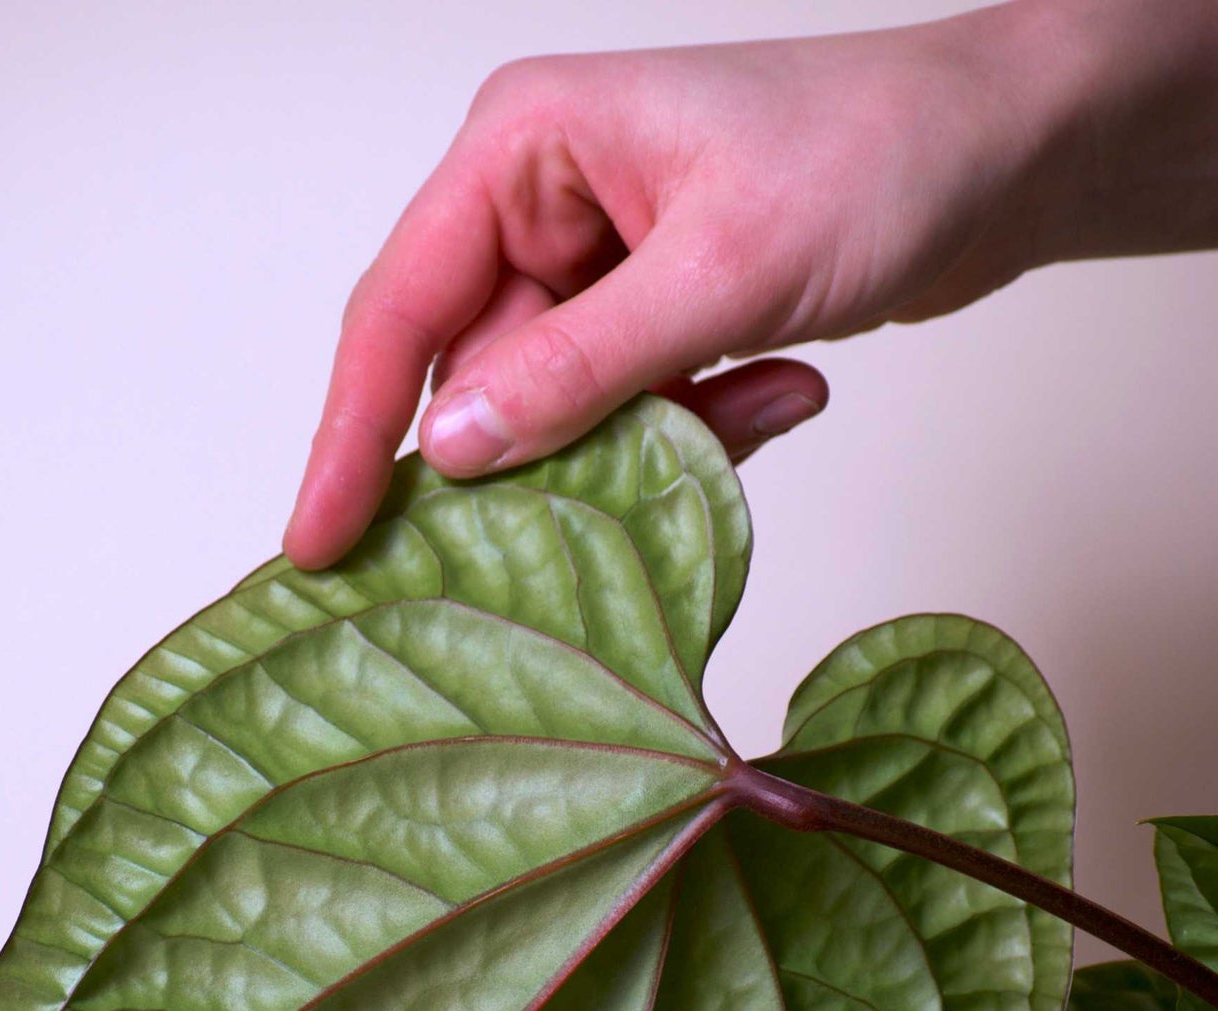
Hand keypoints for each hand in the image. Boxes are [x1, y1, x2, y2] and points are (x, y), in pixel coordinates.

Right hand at [286, 6, 1062, 566]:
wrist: (1007, 150)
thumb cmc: (876, 158)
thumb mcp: (721, 270)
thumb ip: (582, 368)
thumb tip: (457, 452)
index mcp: (521, 149)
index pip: (399, 311)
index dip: (351, 438)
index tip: (319, 545)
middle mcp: (541, 202)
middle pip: (482, 379)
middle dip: (547, 457)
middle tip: (593, 521)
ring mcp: (600, 263)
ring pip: (567, 413)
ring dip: (654, 443)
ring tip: (760, 394)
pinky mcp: (657, 313)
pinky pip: (636, 412)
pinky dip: (704, 427)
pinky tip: (790, 384)